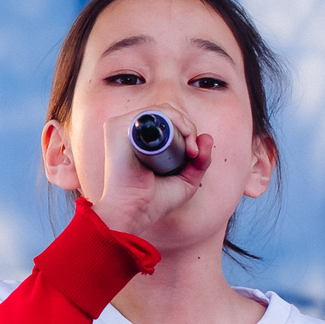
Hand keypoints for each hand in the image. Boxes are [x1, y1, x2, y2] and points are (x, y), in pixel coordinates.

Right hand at [81, 109, 213, 242]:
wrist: (134, 212)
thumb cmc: (154, 201)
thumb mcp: (185, 181)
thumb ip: (200, 162)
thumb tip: (207, 137)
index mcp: (141, 141)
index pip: (169, 123)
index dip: (187, 132)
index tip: (195, 153)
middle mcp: (130, 131)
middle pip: (168, 114)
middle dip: (189, 128)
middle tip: (194, 152)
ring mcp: (123, 127)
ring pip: (163, 111)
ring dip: (184, 124)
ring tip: (190, 149)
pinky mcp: (117, 127)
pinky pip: (152, 112)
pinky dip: (173, 119)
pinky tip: (182, 135)